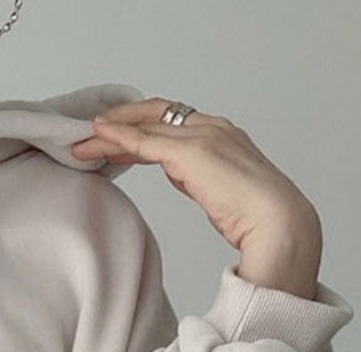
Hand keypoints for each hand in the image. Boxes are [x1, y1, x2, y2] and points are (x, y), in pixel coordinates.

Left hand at [69, 98, 323, 299]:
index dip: (139, 127)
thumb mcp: (219, 191)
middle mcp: (212, 127)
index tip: (114, 139)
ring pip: (146, 126)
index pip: (172, 122)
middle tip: (88, 135)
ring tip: (82, 142)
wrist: (278, 224)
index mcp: (222, 134)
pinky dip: (119, 138)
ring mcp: (203, 137)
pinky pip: (146, 142)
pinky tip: (98, 138)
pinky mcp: (191, 154)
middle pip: (155, 117)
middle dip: (119, 123)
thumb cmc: (256, 219)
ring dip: (111, 132)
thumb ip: (197, 177)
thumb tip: (177, 174)